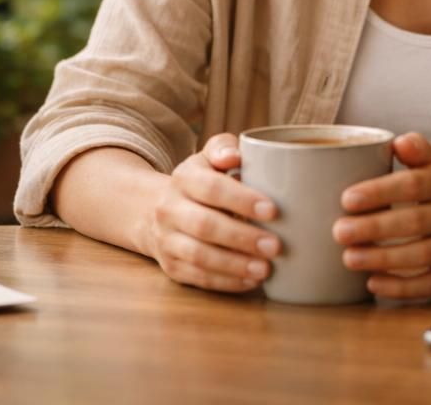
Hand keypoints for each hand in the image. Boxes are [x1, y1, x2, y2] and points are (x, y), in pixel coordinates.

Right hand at [140, 133, 282, 293]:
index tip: (272, 210)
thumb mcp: (208, 159)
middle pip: (204, 225)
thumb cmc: (200, 183)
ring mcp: (167, 240)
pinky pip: (198, 277)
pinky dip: (226, 282)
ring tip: (265, 269)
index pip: (211, 188)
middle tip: (275, 246)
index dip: (241, 200)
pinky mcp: (171, 266)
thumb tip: (236, 155)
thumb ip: (223, 148)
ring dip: (235, 265)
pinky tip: (251, 281)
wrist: (155, 211)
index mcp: (184, 178)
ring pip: (199, 256)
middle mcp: (169, 209)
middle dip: (242, 237)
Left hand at [331, 133, 430, 299]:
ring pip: (421, 256)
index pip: (413, 185)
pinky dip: (401, 288)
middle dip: (374, 228)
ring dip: (383, 259)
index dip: (380, 192)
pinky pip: (429, 285)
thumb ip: (419, 149)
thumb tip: (398, 143)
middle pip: (414, 222)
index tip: (347, 199)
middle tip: (339, 231)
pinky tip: (373, 283)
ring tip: (349, 258)